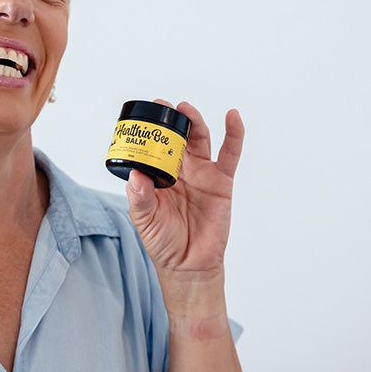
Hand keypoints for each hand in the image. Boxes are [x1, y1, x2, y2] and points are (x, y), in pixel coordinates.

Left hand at [125, 101, 243, 280]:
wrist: (189, 265)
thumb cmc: (164, 242)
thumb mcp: (144, 221)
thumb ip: (140, 198)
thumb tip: (136, 176)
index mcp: (159, 176)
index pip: (154, 146)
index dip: (151, 130)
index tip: (144, 114)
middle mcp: (180, 170)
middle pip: (177, 137)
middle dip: (171, 119)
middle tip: (163, 106)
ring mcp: (201, 173)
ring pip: (199, 140)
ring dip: (194, 122)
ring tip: (186, 109)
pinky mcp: (222, 181)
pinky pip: (230, 154)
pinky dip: (234, 134)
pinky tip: (233, 117)